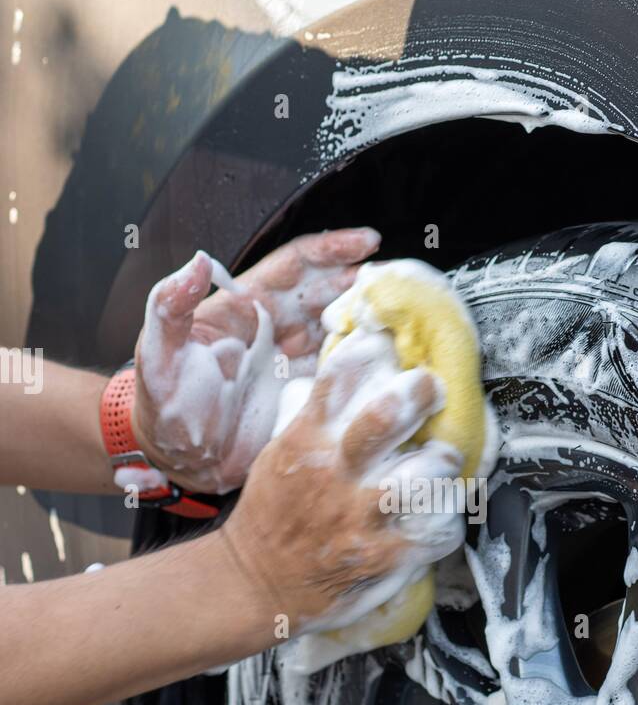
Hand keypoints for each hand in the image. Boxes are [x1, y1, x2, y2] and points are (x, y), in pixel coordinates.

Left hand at [132, 227, 380, 492]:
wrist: (175, 461)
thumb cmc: (162, 404)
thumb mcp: (160, 353)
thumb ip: (171, 304)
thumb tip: (195, 261)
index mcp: (247, 308)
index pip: (296, 266)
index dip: (332, 250)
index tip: (368, 242)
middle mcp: (277, 330)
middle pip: (330, 293)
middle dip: (367, 283)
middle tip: (404, 284)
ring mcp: (294, 364)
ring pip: (344, 331)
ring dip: (374, 323)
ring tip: (410, 320)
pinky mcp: (306, 397)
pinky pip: (346, 375)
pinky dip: (370, 367)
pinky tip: (395, 365)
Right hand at [222, 332, 463, 631]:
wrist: (255, 583)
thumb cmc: (273, 514)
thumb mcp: (279, 454)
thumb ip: (310, 413)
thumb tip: (343, 369)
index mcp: (306, 441)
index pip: (339, 377)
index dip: (372, 351)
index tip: (389, 349)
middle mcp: (335, 473)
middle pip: (388, 415)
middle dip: (420, 391)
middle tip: (431, 392)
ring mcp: (361, 516)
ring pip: (427, 473)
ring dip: (443, 464)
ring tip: (440, 466)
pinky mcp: (384, 557)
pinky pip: (438, 530)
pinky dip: (446, 521)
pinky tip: (436, 518)